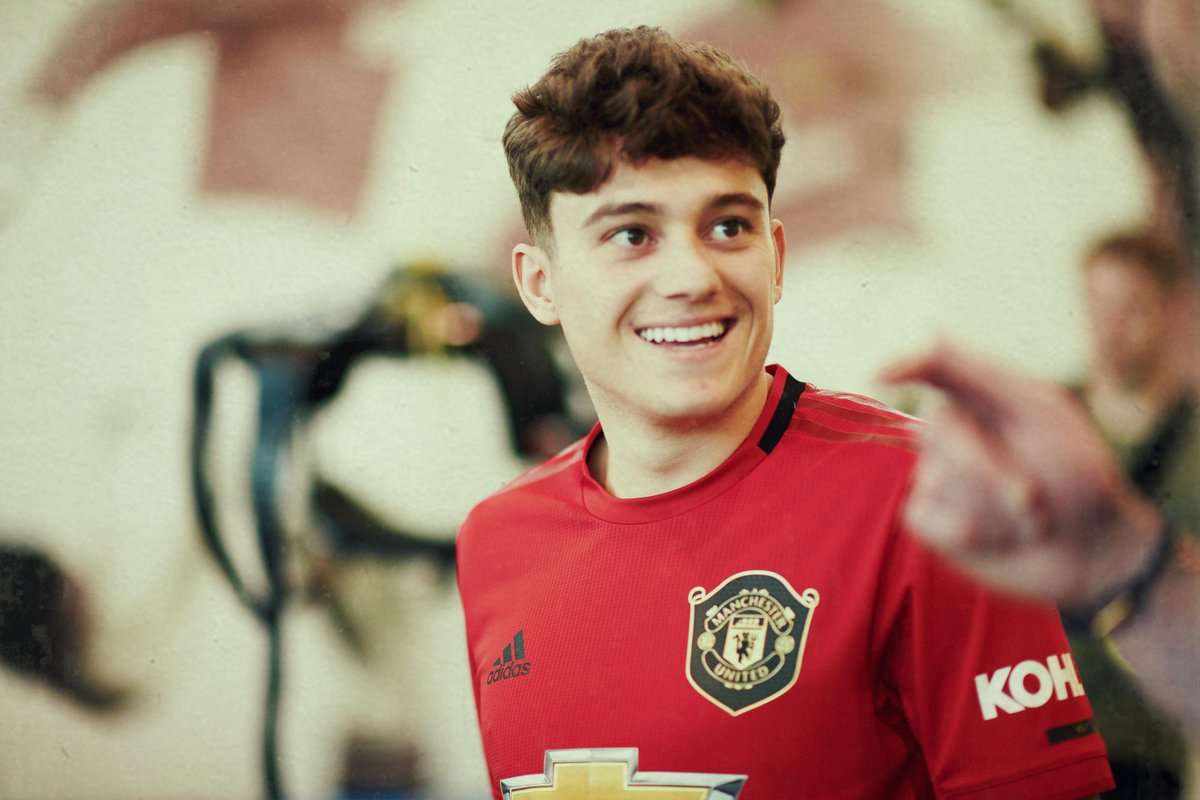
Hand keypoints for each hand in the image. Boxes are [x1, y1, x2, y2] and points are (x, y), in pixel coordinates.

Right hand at [880, 342, 1161, 606]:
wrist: (1093, 551)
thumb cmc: (1077, 475)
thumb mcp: (1040, 414)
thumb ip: (982, 372)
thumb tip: (932, 331)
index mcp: (980, 397)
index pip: (932, 369)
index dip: (904, 366)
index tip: (881, 374)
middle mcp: (953, 432)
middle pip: (937, 434)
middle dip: (989, 471)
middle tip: (1032, 498)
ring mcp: (936, 476)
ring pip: (932, 480)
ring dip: (990, 508)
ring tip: (1028, 520)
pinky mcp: (930, 520)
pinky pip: (918, 516)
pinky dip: (960, 532)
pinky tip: (993, 537)